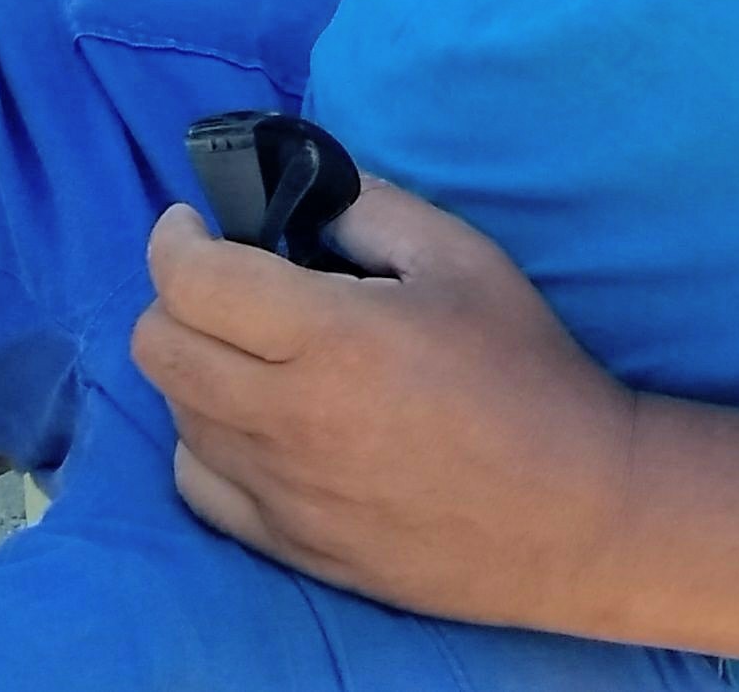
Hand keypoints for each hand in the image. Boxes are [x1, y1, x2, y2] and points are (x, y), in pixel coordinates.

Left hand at [134, 182, 636, 633]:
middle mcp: (288, 420)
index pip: (189, 280)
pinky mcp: (294, 546)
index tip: (192, 223)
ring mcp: (285, 492)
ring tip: (245, 349)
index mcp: (328, 338)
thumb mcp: (459, 255)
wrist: (580, 511)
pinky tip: (253, 422)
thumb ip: (366, 205)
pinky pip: (199, 486)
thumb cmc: (525, 372)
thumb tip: (292, 192)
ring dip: (192, 366)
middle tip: (220, 281)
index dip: (173, 237)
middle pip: (158, 347)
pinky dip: (207, 442)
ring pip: (175, 415)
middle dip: (173, 295)